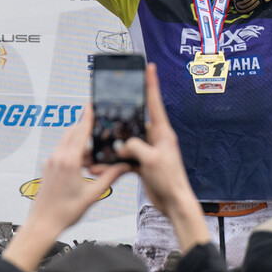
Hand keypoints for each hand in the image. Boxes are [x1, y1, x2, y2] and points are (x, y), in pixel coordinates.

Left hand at [0, 117, 127, 271]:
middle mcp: (58, 157)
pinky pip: (62, 150)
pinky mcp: (48, 166)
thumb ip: (110, 177)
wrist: (43, 223)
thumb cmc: (66, 212)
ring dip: (79, 139)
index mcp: (70, 161)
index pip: (81, 132)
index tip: (91, 104)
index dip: (88, 117)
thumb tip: (125, 166)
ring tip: (94, 148)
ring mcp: (51, 161)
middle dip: (85, 126)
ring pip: (67, 141)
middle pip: (73, 132)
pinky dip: (73, 149)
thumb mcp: (93, 195)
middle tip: (97, 121)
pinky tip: (83, 160)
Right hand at [114, 64, 208, 250]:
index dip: (151, 84)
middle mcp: (156, 139)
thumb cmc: (170, 181)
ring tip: (96, 150)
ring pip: (127, 143)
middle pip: (134, 124)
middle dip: (118, 123)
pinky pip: (125, 158)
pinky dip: (113, 162)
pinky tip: (100, 166)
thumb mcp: (151, 160)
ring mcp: (149, 151)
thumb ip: (134, 147)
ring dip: (113, 148)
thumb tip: (122, 145)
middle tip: (105, 114)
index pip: (154, 103)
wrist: (174, 203)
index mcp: (162, 132)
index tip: (150, 67)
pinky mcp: (144, 164)